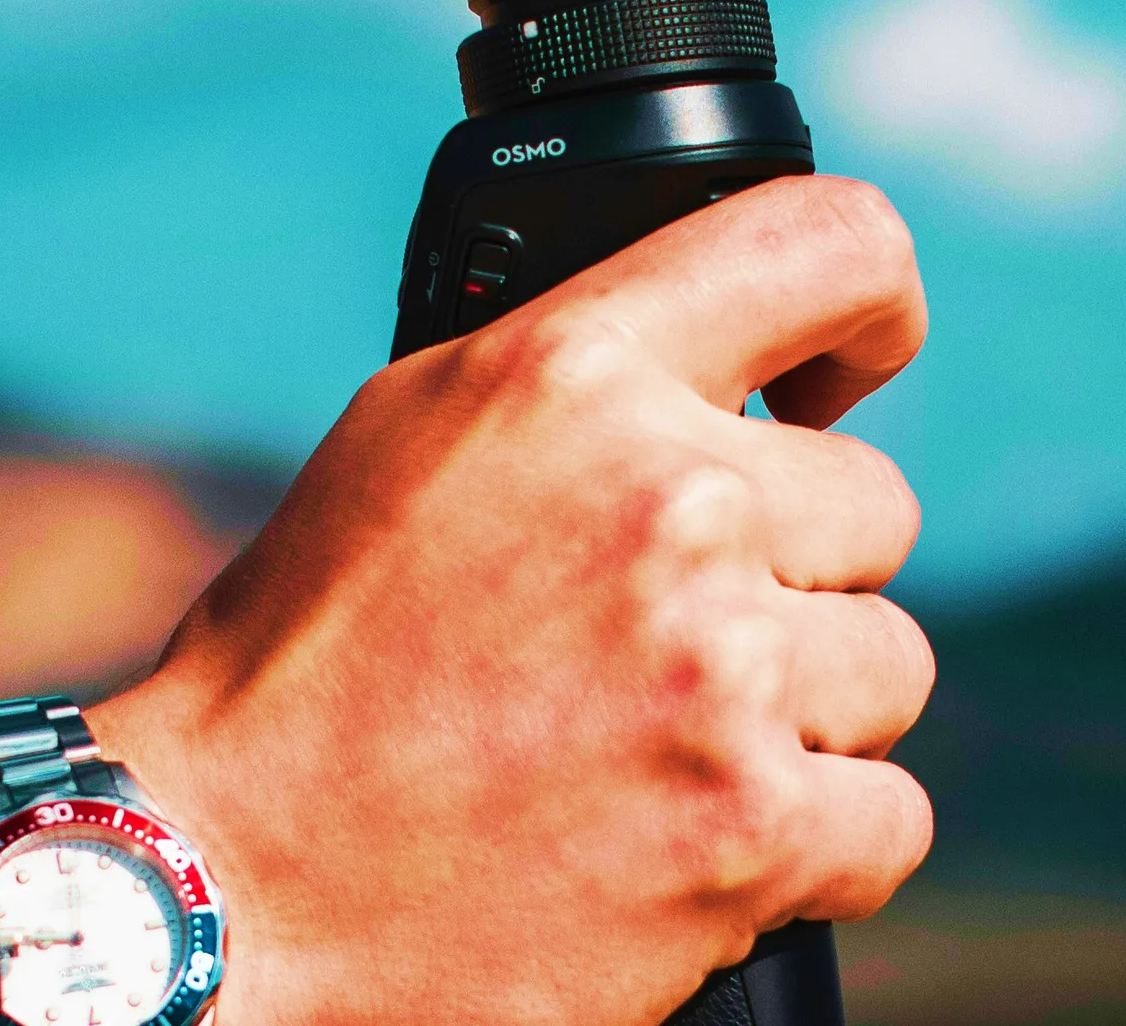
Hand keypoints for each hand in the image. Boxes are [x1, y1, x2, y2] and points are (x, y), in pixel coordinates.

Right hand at [90, 176, 933, 1025]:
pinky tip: (697, 838)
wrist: (235, 879)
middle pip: (873, 505)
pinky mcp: (753, 828)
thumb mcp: (418, 432)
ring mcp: (721, 665)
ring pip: (887, 661)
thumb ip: (588, 373)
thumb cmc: (312, 659)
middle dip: (794, 573)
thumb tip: (739, 368)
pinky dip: (815, 845)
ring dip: (804, 712)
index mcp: (576, 369)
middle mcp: (670, 498)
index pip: (830, 246)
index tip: (842, 380)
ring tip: (660, 744)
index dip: (871, 311)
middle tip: (666, 637)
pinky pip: (890, 815)